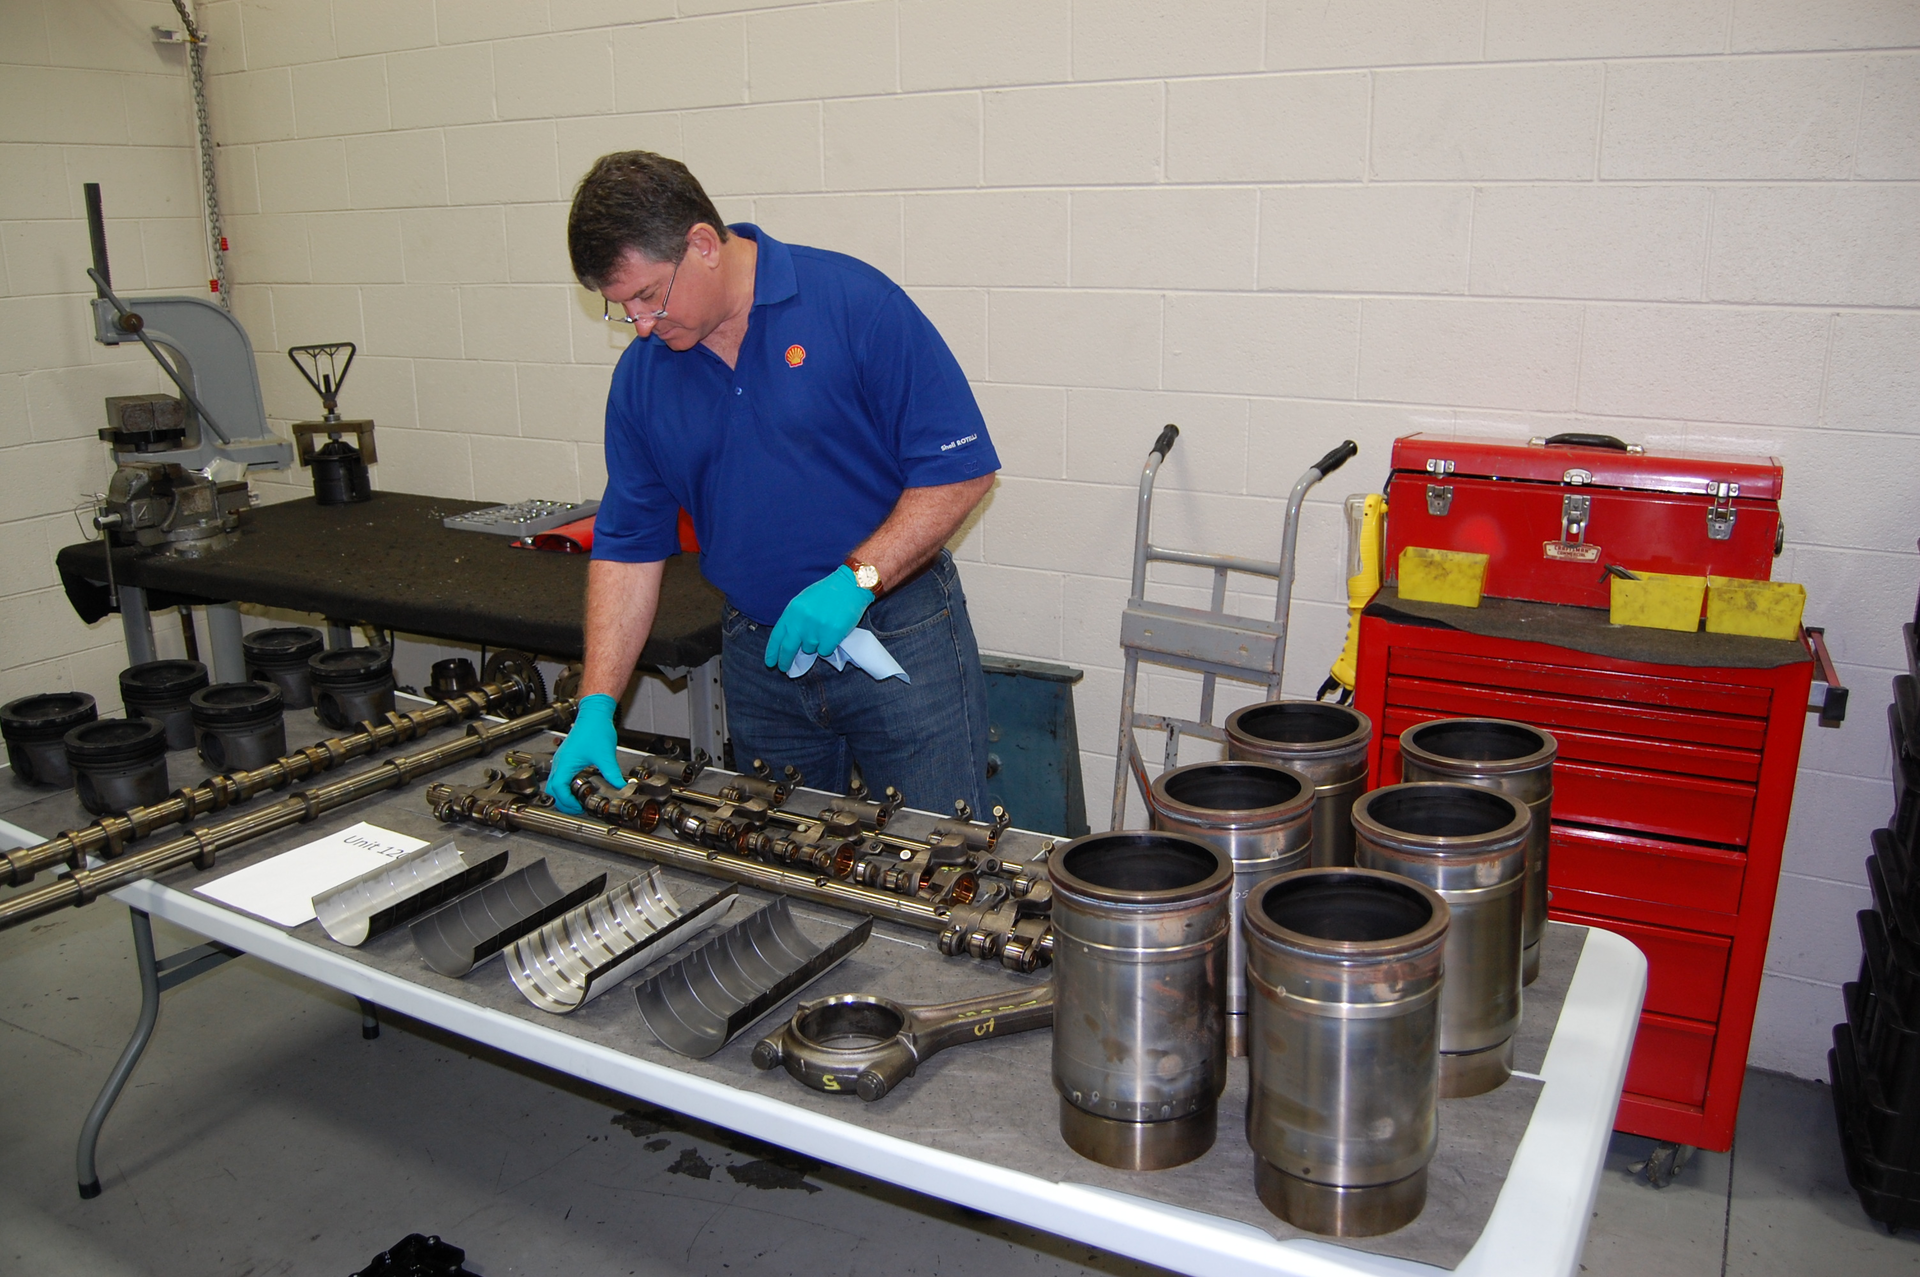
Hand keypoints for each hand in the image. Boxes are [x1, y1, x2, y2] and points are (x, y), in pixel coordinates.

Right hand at [544, 694, 623, 813]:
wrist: (594, 714)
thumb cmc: (595, 729)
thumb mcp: (605, 755)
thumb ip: (612, 773)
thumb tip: (620, 786)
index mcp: (565, 763)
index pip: (558, 789)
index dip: (567, 802)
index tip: (578, 807)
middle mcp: (560, 763)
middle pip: (552, 790)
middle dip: (563, 802)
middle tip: (577, 809)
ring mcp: (562, 760)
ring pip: (555, 784)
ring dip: (564, 795)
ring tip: (578, 802)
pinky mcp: (567, 758)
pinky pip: (561, 777)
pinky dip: (566, 787)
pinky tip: (579, 789)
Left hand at [765, 565, 874, 671]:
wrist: (850, 586)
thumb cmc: (826, 593)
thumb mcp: (803, 602)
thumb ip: (794, 619)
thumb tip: (789, 640)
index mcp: (792, 611)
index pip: (777, 636)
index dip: (772, 652)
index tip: (770, 662)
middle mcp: (801, 622)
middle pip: (788, 649)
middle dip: (785, 661)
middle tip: (784, 669)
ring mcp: (816, 630)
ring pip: (809, 650)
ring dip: (814, 646)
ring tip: (822, 632)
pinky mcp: (831, 636)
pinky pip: (825, 651)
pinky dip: (828, 646)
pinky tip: (833, 635)